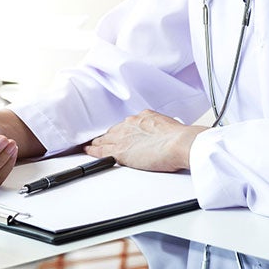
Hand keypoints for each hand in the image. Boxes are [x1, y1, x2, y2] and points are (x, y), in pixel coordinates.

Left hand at [85, 110, 208, 171]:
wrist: (181, 143)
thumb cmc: (181, 138)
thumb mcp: (168, 126)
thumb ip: (159, 129)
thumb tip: (160, 135)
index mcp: (143, 117)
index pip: (126, 125)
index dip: (121, 131)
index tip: (120, 135)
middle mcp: (130, 124)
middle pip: (113, 131)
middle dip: (108, 136)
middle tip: (102, 141)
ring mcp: (123, 137)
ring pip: (105, 139)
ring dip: (98, 143)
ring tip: (91, 146)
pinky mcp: (119, 150)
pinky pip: (101, 150)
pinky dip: (92, 151)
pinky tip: (88, 151)